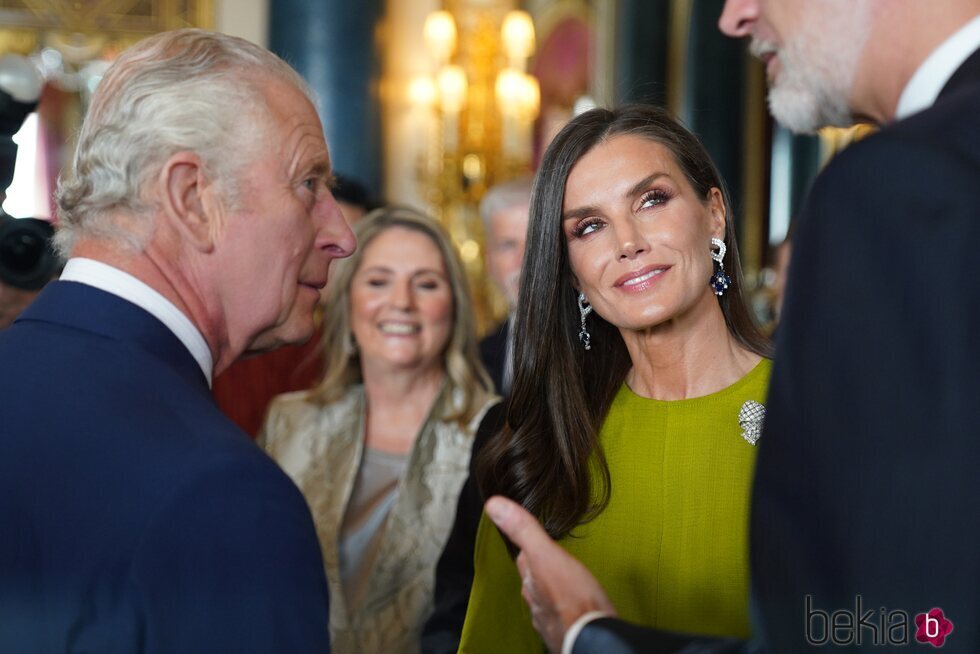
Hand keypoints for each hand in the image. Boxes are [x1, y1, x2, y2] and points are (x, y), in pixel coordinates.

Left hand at [485, 495, 615, 652]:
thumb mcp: (547, 555)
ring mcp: (550, 619)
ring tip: (562, 581)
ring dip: (551, 590)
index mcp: (531, 581)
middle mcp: (536, 601)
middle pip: (534, 580)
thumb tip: (493, 505)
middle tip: (548, 556)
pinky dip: (566, 608)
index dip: (528, 546)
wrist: (591, 639)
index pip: (524, 559)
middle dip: (539, 568)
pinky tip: (574, 607)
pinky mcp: (567, 631)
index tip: (532, 537)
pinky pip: (562, 616)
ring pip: (546, 599)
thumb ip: (523, 531)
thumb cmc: (573, 599)